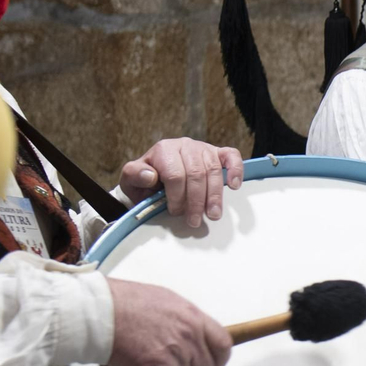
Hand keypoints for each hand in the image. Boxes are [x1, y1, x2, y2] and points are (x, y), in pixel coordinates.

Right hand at [106, 279, 231, 365]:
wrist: (99, 310)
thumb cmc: (123, 301)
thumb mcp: (165, 300)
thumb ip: (183, 319)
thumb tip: (190, 334)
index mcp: (193, 317)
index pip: (223, 345)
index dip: (217, 358)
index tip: (210, 363)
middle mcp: (189, 336)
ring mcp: (174, 354)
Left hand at [119, 138, 243, 227]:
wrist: (154, 177)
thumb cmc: (144, 182)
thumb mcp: (130, 180)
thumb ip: (134, 175)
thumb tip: (150, 175)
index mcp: (163, 150)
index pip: (175, 174)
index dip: (177, 196)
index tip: (175, 212)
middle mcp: (184, 145)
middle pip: (196, 173)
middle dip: (196, 200)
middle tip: (194, 221)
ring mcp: (202, 148)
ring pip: (213, 170)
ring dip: (215, 195)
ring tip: (213, 214)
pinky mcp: (216, 152)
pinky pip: (231, 155)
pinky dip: (235, 170)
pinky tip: (234, 185)